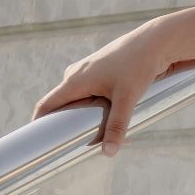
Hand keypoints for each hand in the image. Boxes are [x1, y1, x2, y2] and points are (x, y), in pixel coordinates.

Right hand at [30, 20, 194, 156]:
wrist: (156, 41)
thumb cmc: (139, 65)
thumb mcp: (127, 98)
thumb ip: (117, 126)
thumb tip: (108, 153)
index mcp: (74, 80)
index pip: (46, 106)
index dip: (38, 126)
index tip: (38, 146)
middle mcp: (76, 75)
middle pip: (63, 108)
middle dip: (70, 128)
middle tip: (80, 147)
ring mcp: (87, 72)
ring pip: (79, 102)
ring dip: (88, 119)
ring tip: (105, 136)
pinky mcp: (100, 72)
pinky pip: (90, 95)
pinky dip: (97, 109)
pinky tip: (115, 119)